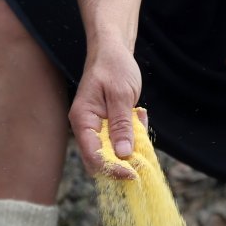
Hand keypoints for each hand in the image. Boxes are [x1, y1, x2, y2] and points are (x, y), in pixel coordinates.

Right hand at [68, 37, 143, 177]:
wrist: (113, 52)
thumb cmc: (113, 68)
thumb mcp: (121, 94)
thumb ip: (121, 124)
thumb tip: (123, 153)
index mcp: (82, 120)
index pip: (93, 155)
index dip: (112, 168)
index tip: (132, 173)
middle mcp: (87, 128)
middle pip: (101, 160)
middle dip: (124, 159)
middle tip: (143, 147)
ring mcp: (98, 128)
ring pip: (115, 152)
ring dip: (132, 143)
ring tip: (138, 116)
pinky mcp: (109, 127)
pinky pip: (123, 140)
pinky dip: (135, 133)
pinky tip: (138, 113)